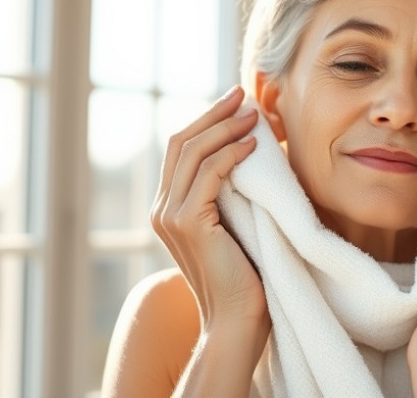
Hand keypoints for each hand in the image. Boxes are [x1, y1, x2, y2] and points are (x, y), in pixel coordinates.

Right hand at [150, 86, 269, 332]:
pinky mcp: (189, 224)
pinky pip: (208, 175)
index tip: (236, 103)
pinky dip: (231, 154)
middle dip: (214, 114)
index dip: (207, 121)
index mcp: (170, 208)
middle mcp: (162, 210)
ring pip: (193, 153)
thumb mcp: (236, 226)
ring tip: (253, 114)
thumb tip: (252, 156)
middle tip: (243, 94)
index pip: (182, 151)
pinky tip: (253, 145)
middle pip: (182, 143)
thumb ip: (231, 196)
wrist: (236, 322)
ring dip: (225, 128)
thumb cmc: (245, 277)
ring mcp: (171, 217)